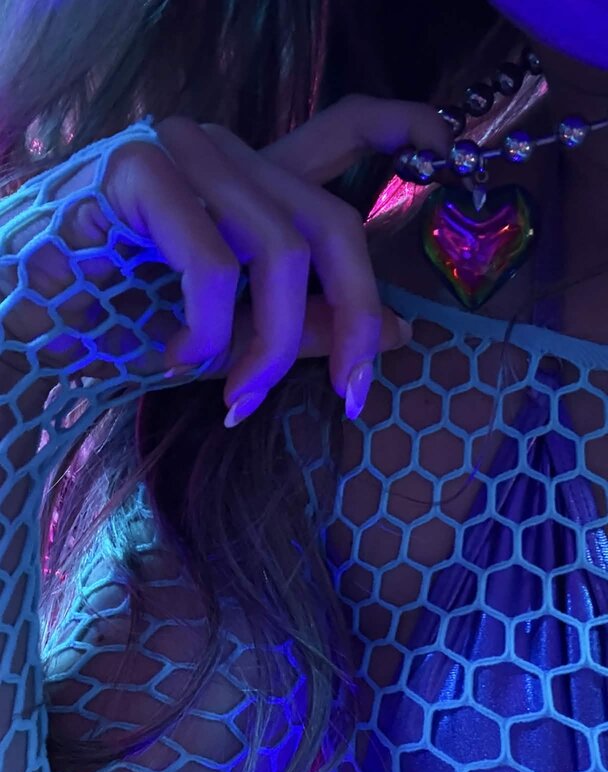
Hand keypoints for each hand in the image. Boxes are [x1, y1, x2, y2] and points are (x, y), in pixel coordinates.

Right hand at [0, 96, 449, 423]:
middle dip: (356, 318)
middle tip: (354, 395)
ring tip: (235, 396)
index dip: (397, 127)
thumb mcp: (227, 329)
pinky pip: (215, 262)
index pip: (338, 131)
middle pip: (331, 224)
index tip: (446, 139)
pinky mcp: (140, 172)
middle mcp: (225, 154)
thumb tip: (395, 335)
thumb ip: (304, 323)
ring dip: (270, 348)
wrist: (13, 305)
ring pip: (282, 251)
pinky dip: (210, 329)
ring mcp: (183, 155)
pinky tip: (179, 360)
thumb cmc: (108, 315)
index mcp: (247, 180)